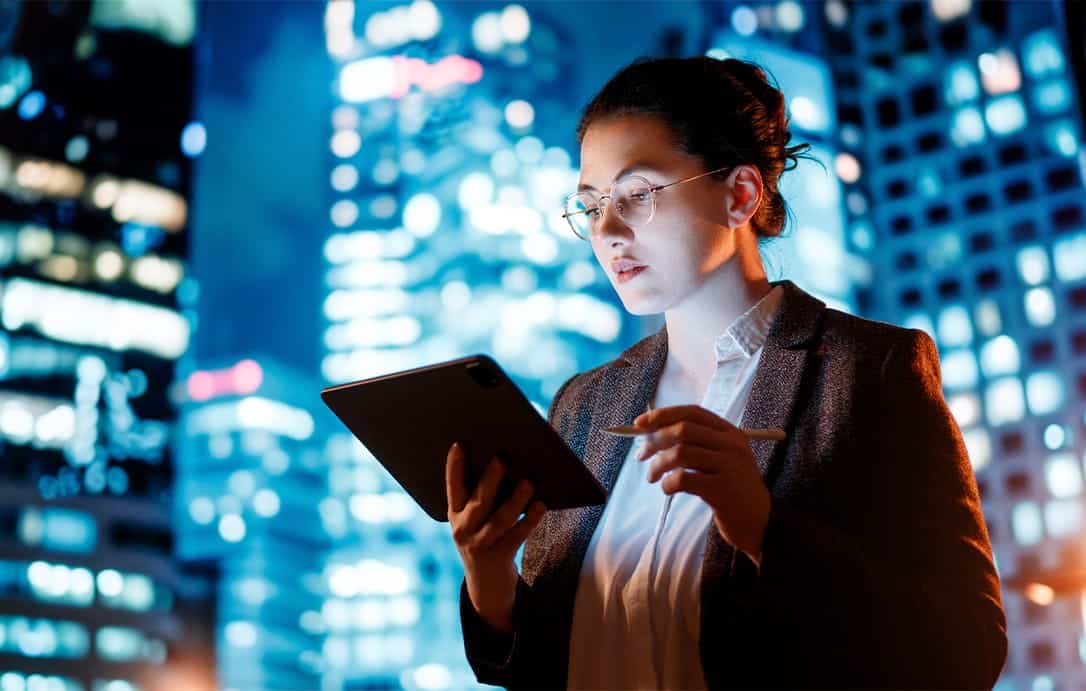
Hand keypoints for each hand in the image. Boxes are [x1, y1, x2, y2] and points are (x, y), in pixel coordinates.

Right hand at [446, 442, 545, 633]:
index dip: (454, 467)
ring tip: (529, 482)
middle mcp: (463, 530)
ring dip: (516, 500)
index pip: (452, 487)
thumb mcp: (476, 521)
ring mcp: (479, 545)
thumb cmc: (485, 539)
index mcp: (455, 515)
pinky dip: (530, 520)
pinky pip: (516, 536)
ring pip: (500, 519)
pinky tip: (541, 505)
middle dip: (490, 480)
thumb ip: (483, 498)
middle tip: (502, 459)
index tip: (459, 445)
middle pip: (478, 502)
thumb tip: (508, 465)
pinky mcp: (498, 558)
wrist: (486, 587)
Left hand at [633, 405, 770, 565]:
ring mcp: (729, 466)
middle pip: (683, 429)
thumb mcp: (721, 459)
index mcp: (730, 433)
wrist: (760, 522)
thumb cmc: (732, 489)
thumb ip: (696, 443)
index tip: (639, 424)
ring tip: (652, 477)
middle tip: (641, 456)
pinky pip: (684, 478)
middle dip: (655, 441)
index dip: (663, 415)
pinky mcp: (722, 490)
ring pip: (680, 453)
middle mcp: (732, 445)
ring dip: (657, 464)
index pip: (692, 412)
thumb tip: (651, 433)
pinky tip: (667, 489)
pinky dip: (667, 483)